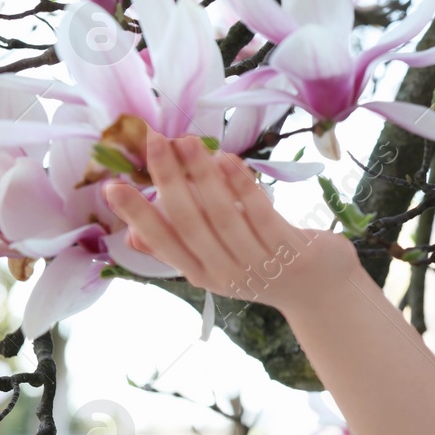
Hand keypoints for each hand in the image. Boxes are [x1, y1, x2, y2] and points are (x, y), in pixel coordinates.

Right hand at [101, 127, 356, 313]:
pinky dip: (242, 186)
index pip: (162, 243)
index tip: (111, 186)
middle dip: (168, 181)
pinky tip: (227, 158)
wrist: (323, 293)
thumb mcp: (219, 263)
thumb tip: (131, 236)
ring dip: (202, 175)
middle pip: (189, 224)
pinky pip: (261, 213)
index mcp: (203, 273)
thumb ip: (181, 247)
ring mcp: (258, 264)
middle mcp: (226, 273)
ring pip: (223, 215)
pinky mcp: (289, 252)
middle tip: (153, 143)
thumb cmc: (265, 268)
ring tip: (186, 141)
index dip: (137, 216)